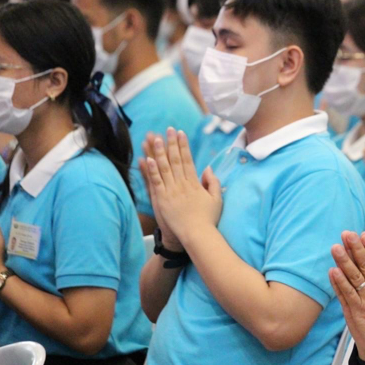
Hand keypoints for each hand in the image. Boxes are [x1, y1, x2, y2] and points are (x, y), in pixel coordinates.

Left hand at [142, 127, 222, 247]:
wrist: (197, 235)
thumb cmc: (208, 220)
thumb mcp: (217, 199)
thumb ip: (213, 182)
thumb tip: (208, 168)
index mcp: (195, 183)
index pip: (188, 160)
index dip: (184, 145)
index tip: (181, 133)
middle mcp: (183, 184)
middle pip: (176, 159)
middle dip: (172, 143)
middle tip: (168, 129)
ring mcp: (172, 191)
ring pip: (164, 168)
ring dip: (159, 152)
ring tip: (155, 138)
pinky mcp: (162, 200)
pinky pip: (156, 182)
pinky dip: (151, 170)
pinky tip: (147, 159)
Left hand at [329, 231, 364, 360]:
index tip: (363, 235)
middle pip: (364, 265)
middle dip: (354, 248)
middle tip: (346, 234)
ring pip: (352, 277)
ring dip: (343, 262)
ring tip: (335, 248)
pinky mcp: (355, 311)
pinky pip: (345, 294)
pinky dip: (338, 282)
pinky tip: (332, 271)